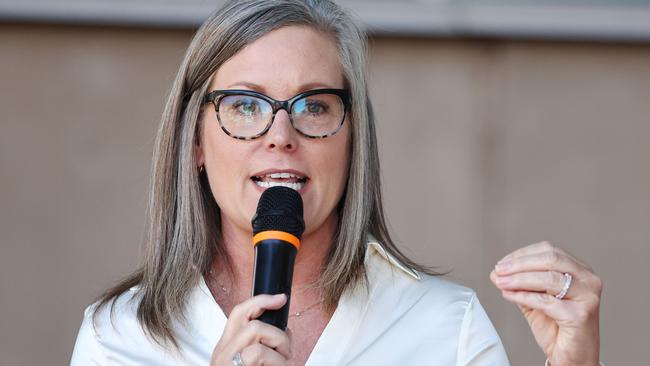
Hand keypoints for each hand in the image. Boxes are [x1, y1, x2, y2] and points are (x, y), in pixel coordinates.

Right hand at [210, 294, 291, 365]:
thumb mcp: (253, 363)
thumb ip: (263, 346)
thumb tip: (284, 331)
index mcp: (226, 348)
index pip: (239, 312)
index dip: (261, 301)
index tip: (280, 298)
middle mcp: (222, 351)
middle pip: (248, 317)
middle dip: (276, 332)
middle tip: (285, 351)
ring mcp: (226, 359)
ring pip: (256, 329)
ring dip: (279, 345)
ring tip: (282, 363)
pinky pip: (259, 352)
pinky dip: (278, 361)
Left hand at [490, 241, 601, 365]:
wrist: (572, 357)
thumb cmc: (556, 328)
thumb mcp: (533, 300)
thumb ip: (518, 285)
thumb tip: (496, 272)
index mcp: (579, 270)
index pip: (549, 251)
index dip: (522, 255)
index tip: (502, 263)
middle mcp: (588, 279)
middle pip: (550, 259)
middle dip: (519, 264)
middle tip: (499, 270)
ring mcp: (587, 296)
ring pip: (549, 278)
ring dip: (519, 279)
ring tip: (500, 283)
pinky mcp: (581, 315)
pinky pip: (546, 301)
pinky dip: (524, 296)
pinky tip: (509, 295)